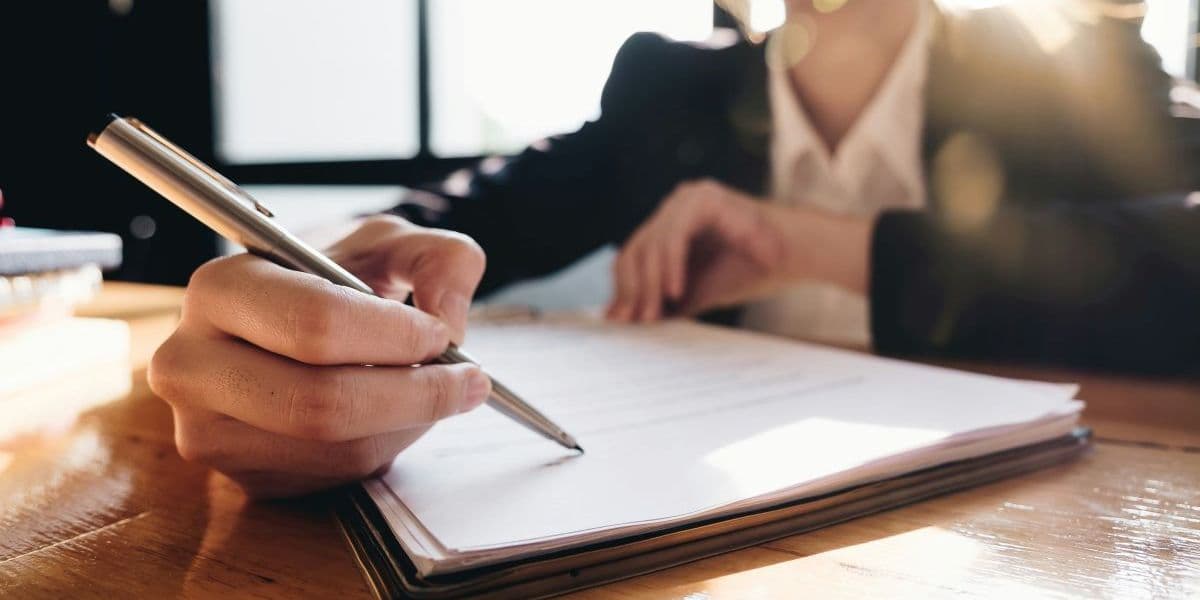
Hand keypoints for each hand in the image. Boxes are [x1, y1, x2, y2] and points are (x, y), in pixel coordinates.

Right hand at [148, 215, 490, 497]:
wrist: (287, 319)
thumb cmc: (333, 276)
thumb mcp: (388, 242)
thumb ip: (439, 257)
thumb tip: (450, 317)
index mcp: (220, 289)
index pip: (313, 325)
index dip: (393, 336)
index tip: (442, 333)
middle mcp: (192, 364)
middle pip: (320, 403)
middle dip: (414, 394)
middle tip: (467, 379)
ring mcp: (207, 429)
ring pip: (336, 448)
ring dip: (407, 424)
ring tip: (432, 390)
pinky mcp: (239, 475)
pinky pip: (332, 475)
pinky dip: (383, 447)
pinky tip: (389, 413)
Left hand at [607, 179, 871, 321]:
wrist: (800, 256)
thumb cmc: (756, 270)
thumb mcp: (701, 290)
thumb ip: (667, 300)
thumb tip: (628, 318)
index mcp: (672, 224)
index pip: (632, 256)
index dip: (624, 289)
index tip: (620, 320)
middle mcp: (676, 206)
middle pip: (636, 249)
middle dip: (634, 290)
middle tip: (637, 322)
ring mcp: (689, 198)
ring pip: (651, 245)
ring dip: (650, 284)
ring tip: (653, 314)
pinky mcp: (705, 199)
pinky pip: (674, 236)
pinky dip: (670, 266)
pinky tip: (673, 292)